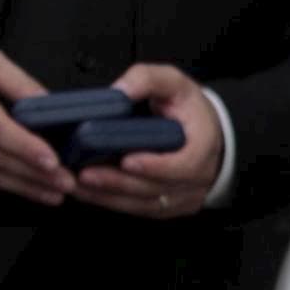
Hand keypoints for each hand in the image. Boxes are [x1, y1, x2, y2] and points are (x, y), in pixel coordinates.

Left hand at [68, 62, 222, 219]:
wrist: (208, 134)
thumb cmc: (190, 111)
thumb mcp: (174, 83)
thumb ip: (147, 79)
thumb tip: (120, 90)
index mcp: (203, 147)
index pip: (183, 165)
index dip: (154, 166)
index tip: (127, 161)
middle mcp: (197, 177)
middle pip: (156, 188)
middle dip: (119, 183)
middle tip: (86, 174)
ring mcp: (185, 196)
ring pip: (145, 204)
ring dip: (110, 196)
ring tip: (81, 184)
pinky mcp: (170, 206)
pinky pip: (141, 210)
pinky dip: (114, 203)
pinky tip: (91, 193)